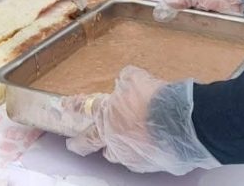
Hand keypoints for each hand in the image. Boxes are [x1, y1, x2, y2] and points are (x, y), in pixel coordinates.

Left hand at [65, 67, 219, 174]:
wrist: (179, 121)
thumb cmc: (155, 98)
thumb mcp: (136, 78)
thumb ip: (125, 81)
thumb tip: (123, 83)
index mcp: (106, 113)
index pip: (84, 106)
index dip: (73, 105)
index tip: (64, 105)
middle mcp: (111, 137)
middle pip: (88, 141)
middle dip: (78, 143)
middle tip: (72, 144)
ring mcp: (128, 154)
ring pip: (114, 154)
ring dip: (113, 149)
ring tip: (114, 147)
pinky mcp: (145, 164)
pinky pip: (138, 159)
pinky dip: (140, 153)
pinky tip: (147, 147)